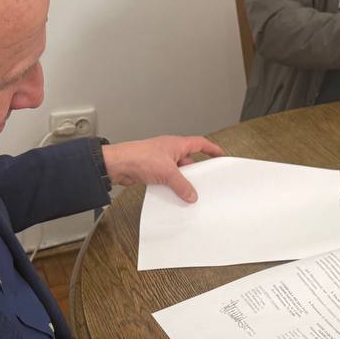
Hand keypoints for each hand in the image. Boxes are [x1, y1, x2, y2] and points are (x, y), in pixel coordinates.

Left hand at [101, 136, 224, 202]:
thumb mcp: (167, 172)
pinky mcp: (152, 170)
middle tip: (205, 182)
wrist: (118, 165)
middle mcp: (170, 151)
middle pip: (189, 160)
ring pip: (178, 171)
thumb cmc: (139, 157)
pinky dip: (171, 186)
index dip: (212, 149)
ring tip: (189, 192)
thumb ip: (182, 185)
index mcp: (177, 144)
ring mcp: (161, 160)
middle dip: (196, 171)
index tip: (220, 155)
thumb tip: (191, 194)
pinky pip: (167, 179)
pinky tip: (173, 195)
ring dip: (182, 181)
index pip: (200, 143)